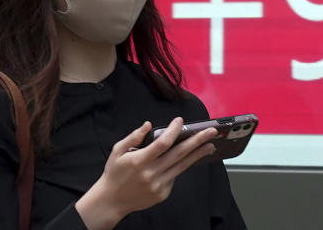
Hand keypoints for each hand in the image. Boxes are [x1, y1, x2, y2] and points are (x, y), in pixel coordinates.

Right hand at [75, 118, 216, 229]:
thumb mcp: (117, 151)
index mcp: (139, 161)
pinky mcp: (162, 193)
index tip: (180, 121)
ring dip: (198, 154)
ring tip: (210, 144)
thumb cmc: (114, 173)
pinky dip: (182, 165)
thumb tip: (148, 124)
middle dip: (197, 141)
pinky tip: (189, 157)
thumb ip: (133, 136)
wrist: (111, 201)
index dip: (173, 131)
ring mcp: (158, 185)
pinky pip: (175, 176)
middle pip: (179, 154)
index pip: (162, 143)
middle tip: (211, 131)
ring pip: (182, 166)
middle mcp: (151, 174)